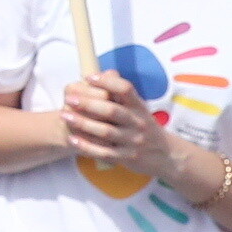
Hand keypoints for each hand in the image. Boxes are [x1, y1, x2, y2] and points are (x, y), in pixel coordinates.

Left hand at [58, 68, 179, 187]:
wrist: (166, 156)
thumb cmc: (145, 127)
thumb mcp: (139, 109)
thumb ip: (122, 94)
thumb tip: (104, 73)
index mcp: (139, 107)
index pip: (126, 89)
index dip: (107, 81)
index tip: (88, 77)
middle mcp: (137, 122)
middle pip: (112, 110)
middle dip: (88, 103)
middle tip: (69, 98)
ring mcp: (133, 141)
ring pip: (105, 132)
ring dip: (83, 124)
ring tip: (64, 116)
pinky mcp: (127, 158)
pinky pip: (104, 152)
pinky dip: (87, 146)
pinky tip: (73, 139)